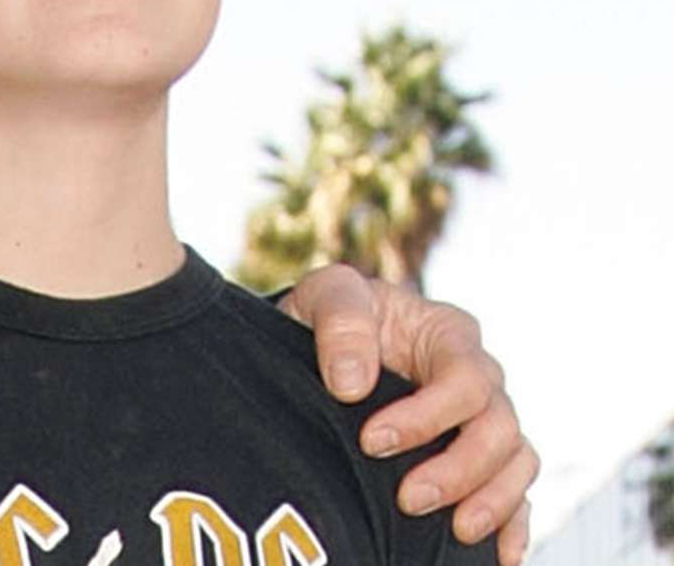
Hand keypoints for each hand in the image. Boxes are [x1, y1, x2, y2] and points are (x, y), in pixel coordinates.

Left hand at [278, 265, 538, 565]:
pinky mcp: (479, 459)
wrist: (319, 345)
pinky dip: (513, 524)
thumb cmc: (331, 315)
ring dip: (490, 501)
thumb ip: (341, 324)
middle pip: (500, 429)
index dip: (428, 417)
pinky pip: (516, 493)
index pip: (466, 380)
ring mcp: (482, 421)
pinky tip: (497, 555)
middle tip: (408, 498)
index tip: (372, 441)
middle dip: (458, 469)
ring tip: (454, 530)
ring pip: (516, 463)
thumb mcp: (326, 295)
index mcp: (449, 335)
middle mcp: (479, 378)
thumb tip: (353, 385)